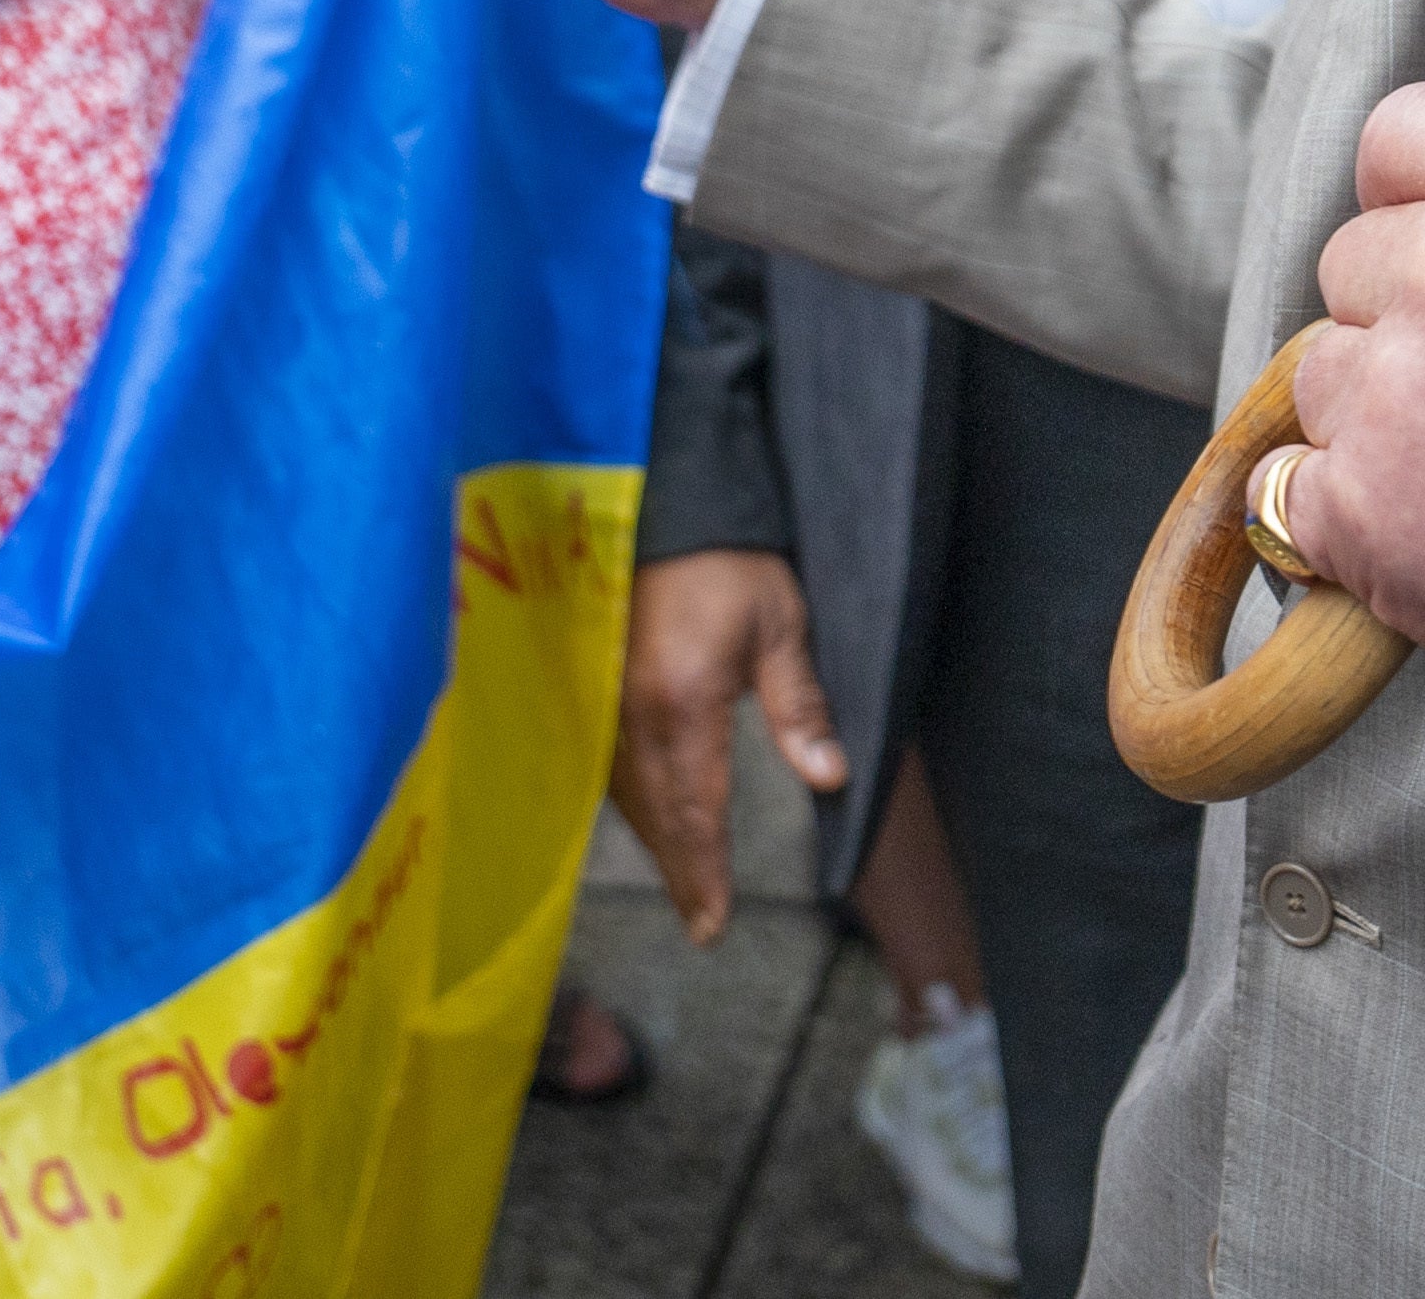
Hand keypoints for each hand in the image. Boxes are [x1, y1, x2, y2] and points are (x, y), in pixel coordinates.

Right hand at [613, 549, 840, 944]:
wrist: (666, 498)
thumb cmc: (731, 560)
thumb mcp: (780, 625)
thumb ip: (799, 704)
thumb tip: (829, 776)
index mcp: (683, 703)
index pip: (695, 810)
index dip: (705, 873)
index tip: (713, 924)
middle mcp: (633, 712)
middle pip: (657, 814)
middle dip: (681, 872)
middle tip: (701, 924)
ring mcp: (606, 697)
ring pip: (626, 793)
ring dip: (655, 841)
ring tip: (682, 881)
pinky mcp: (595, 680)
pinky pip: (608, 761)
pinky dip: (631, 801)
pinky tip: (646, 815)